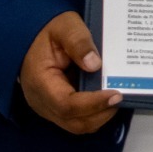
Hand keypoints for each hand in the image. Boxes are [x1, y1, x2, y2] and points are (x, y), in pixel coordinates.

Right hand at [18, 11, 121, 133]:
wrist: (31, 39)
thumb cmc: (47, 32)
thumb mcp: (65, 27)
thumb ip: (78, 42)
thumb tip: (95, 64)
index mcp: (40, 82)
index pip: (66, 105)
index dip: (93, 104)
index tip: (116, 95)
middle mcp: (41, 102)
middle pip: (74, 122)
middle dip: (100, 113)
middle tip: (121, 96)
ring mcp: (48, 108)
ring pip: (77, 125)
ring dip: (99, 116)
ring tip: (116, 98)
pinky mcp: (56, 108)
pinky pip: (76, 119)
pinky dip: (93, 113)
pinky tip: (106, 98)